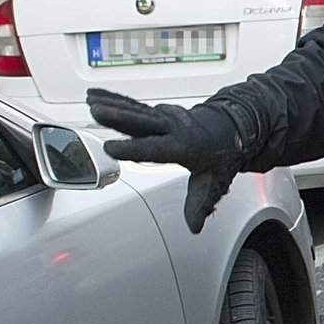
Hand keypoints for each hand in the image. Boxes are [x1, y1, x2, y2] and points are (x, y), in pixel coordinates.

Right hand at [87, 88, 244, 233]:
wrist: (232, 128)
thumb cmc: (221, 156)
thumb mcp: (213, 182)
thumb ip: (200, 205)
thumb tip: (194, 228)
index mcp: (185, 146)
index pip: (155, 149)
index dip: (133, 149)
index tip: (111, 149)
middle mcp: (173, 128)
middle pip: (142, 122)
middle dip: (120, 116)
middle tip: (98, 111)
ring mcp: (164, 117)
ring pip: (135, 111)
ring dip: (112, 105)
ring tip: (90, 101)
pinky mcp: (157, 113)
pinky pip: (134, 106)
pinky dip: (114, 99)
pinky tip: (94, 95)